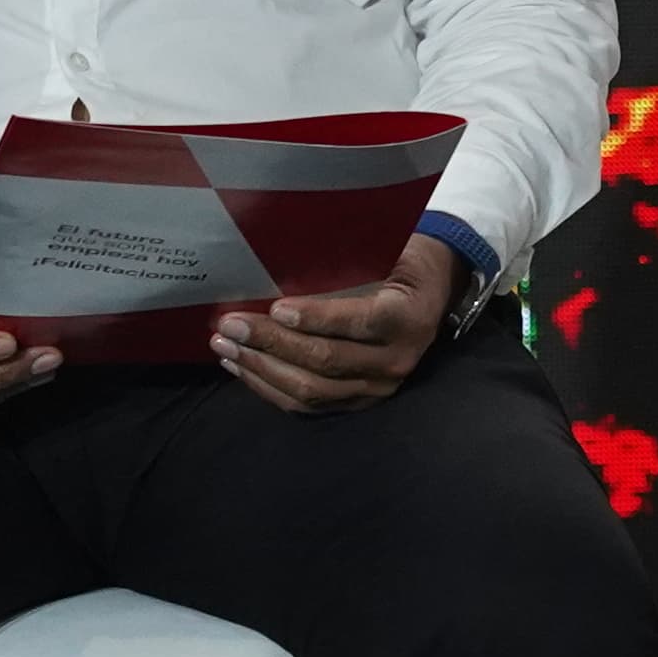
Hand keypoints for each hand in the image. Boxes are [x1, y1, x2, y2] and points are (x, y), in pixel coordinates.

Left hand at [213, 234, 457, 415]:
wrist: (432, 291)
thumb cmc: (399, 260)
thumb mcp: (384, 250)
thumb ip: (346, 264)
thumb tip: (279, 262)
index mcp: (406, 317)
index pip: (359, 322)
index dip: (315, 317)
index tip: (275, 307)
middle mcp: (395, 360)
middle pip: (327, 362)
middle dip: (271, 344)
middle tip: (230, 325)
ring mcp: (378, 388)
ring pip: (313, 391)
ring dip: (262, 369)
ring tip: (225, 347)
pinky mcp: (359, 402)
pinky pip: (309, 405)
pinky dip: (270, 388)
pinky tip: (242, 367)